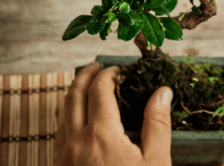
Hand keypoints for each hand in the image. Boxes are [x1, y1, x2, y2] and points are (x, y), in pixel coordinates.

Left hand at [55, 62, 173, 165]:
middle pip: (74, 96)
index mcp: (102, 135)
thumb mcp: (156, 161)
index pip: (99, 90)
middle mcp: (76, 141)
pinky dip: (68, 115)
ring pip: (63, 113)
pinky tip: (80, 117)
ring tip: (87, 86)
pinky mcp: (60, 165)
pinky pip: (60, 132)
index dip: (108, 75)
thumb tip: (163, 92)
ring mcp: (64, 155)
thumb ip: (158, 125)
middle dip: (85, 76)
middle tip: (96, 66)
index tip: (118, 70)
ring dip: (74, 94)